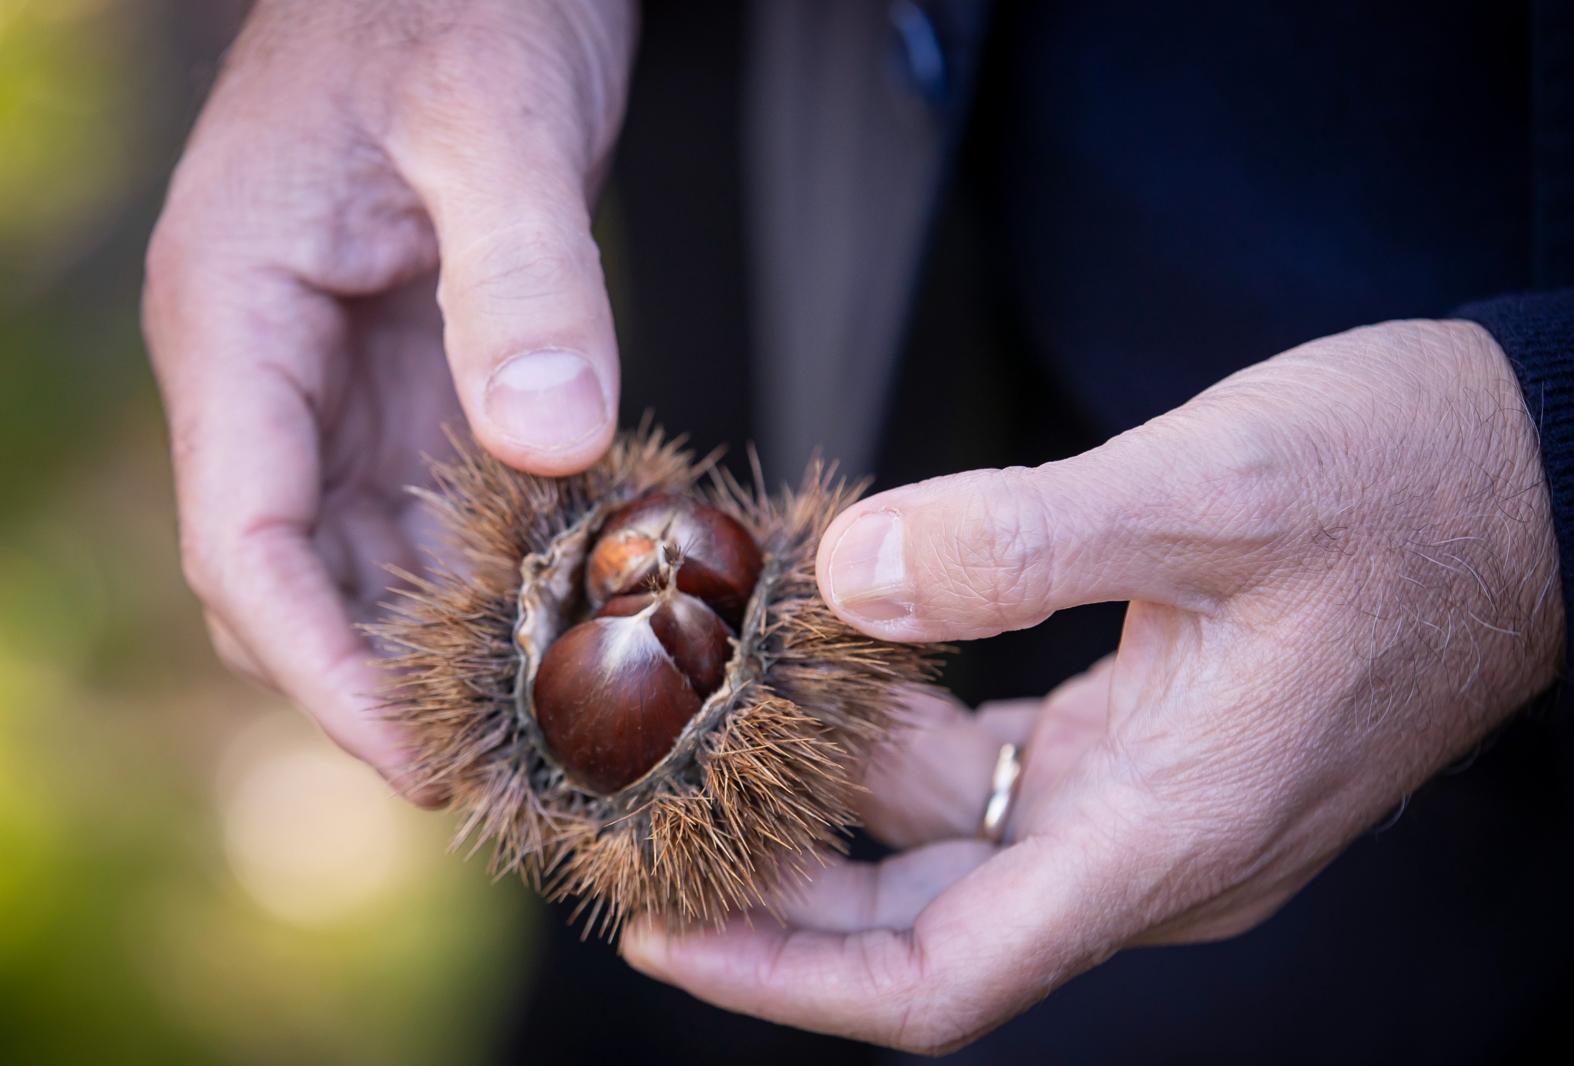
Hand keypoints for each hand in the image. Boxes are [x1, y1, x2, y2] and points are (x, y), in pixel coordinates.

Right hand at [142, 0, 635, 796]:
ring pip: (360, 553)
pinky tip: (561, 607)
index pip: (245, 541)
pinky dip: (484, 564)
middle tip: (505, 772)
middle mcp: (268, 365)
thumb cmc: (465, 3)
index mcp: (235, 317)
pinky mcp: (410, 369)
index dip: (320, 669)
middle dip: (376, 682)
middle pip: (293, 577)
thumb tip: (547, 446)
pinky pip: (428, 501)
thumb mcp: (499, 124)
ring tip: (541, 723)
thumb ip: (521, 278)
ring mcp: (336, 373)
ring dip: (434, 640)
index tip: (418, 761)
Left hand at [621, 320, 1563, 1051]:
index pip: (944, 979)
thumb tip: (850, 577)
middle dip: (781, 885)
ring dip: (837, 791)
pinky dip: (906, 728)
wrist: (1531, 473)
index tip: (662, 932)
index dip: (788, 976)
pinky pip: (995, 766)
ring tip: (709, 722)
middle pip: (923, 921)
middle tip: (647, 820)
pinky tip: (835, 655)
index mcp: (1168, 834)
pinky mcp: (1148, 739)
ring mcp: (1150, 798)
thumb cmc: (1406, 484)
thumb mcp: (1211, 488)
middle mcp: (1151, 847)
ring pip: (951, 836)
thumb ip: (1021, 539)